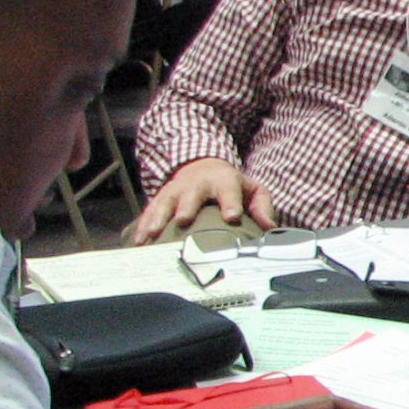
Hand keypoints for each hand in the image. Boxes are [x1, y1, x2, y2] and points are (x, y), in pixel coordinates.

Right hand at [128, 158, 275, 244]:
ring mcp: (176, 190)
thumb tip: (270, 228)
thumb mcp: (252, 190)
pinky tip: (138, 242)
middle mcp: (197, 184)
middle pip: (191, 195)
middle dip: (187, 206)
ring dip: (158, 217)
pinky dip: (142, 226)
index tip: (231, 217)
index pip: (229, 191)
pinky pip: (149, 212)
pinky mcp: (160, 198)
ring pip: (165, 202)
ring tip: (152, 234)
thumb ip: (262, 206)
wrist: (202, 166)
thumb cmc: (231, 185)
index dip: (231, 203)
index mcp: (223, 181)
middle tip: (184, 220)